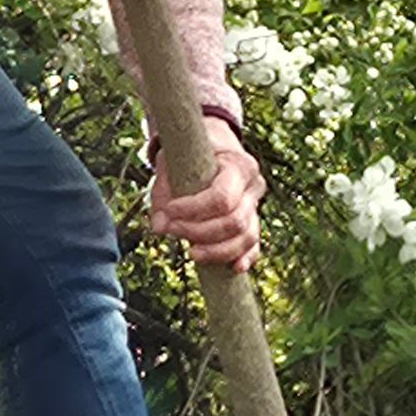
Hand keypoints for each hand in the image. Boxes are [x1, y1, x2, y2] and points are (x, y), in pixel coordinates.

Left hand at [147, 129, 262, 272]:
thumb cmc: (191, 155)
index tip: (168, 210)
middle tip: (171, 230)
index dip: (193, 209)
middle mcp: (254, 186)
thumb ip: (163, 191)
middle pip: (234, 221)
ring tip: (191, 253)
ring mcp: (257, 207)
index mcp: (239, 165)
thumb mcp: (173, 163)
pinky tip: (234, 268)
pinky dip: (245, 258)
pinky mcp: (253, 224)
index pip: (221, 197)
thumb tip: (159, 228)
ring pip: (247, 237)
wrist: (214, 148)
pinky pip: (254, 246)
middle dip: (199, 231)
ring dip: (217, 250)